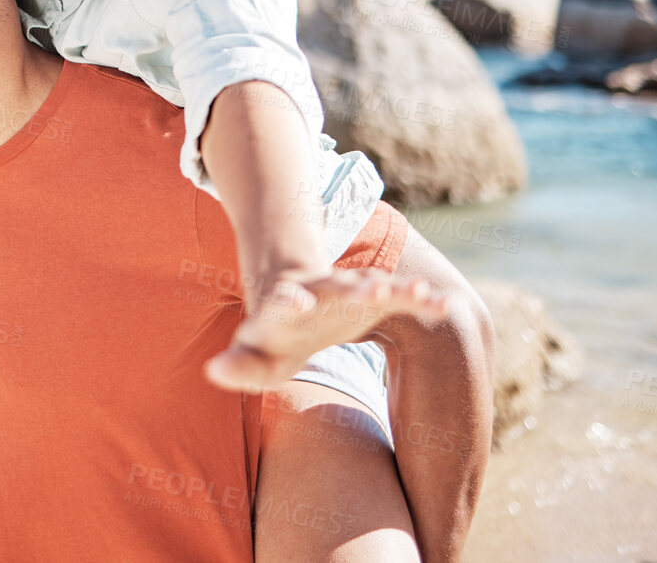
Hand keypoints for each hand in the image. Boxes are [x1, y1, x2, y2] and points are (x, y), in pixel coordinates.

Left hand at [206, 268, 454, 392]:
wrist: (299, 295)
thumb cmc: (276, 336)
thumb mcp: (256, 355)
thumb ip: (239, 365)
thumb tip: (212, 371)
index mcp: (285, 306)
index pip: (284, 303)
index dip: (289, 302)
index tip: (295, 300)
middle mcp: (320, 292)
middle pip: (336, 287)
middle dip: (353, 288)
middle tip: (372, 287)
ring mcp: (350, 291)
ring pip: (373, 285)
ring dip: (394, 289)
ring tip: (419, 290)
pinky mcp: (376, 297)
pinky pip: (402, 296)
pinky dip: (422, 298)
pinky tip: (444, 303)